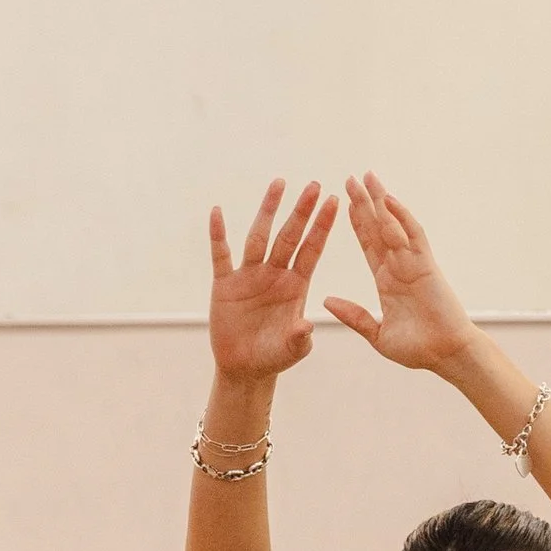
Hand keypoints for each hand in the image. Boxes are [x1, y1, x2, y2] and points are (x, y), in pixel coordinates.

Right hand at [209, 179, 336, 387]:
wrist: (244, 367)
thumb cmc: (273, 357)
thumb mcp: (291, 350)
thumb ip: (299, 339)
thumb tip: (307, 327)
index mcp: (296, 286)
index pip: (311, 250)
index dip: (322, 227)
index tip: (334, 202)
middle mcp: (275, 274)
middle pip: (289, 236)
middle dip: (301, 211)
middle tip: (315, 185)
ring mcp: (250, 276)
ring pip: (259, 237)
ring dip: (268, 210)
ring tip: (279, 183)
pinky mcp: (225, 284)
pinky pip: (221, 255)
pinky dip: (218, 235)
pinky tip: (217, 212)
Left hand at [324, 175, 477, 377]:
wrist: (447, 356)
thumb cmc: (418, 349)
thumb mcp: (377, 334)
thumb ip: (354, 316)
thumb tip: (326, 301)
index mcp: (387, 280)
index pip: (369, 244)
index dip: (357, 223)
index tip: (344, 203)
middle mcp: (399, 266)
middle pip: (378, 228)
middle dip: (364, 203)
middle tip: (351, 178)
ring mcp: (413, 263)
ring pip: (393, 225)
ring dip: (380, 201)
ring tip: (366, 177)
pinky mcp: (426, 265)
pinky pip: (412, 235)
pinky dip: (401, 216)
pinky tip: (389, 199)